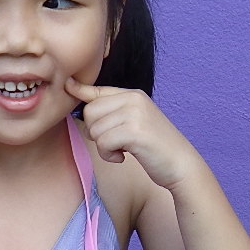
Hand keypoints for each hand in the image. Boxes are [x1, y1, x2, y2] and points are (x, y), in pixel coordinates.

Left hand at [65, 77, 197, 189]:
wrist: (181, 165)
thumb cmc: (154, 147)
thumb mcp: (135, 122)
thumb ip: (113, 111)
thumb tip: (79, 96)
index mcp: (134, 94)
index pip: (98, 91)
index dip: (80, 90)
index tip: (68, 85)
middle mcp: (134, 99)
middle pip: (90, 112)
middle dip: (96, 132)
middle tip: (115, 143)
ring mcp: (135, 114)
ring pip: (95, 129)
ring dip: (104, 147)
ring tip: (123, 150)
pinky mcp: (135, 132)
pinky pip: (103, 142)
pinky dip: (109, 155)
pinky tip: (124, 157)